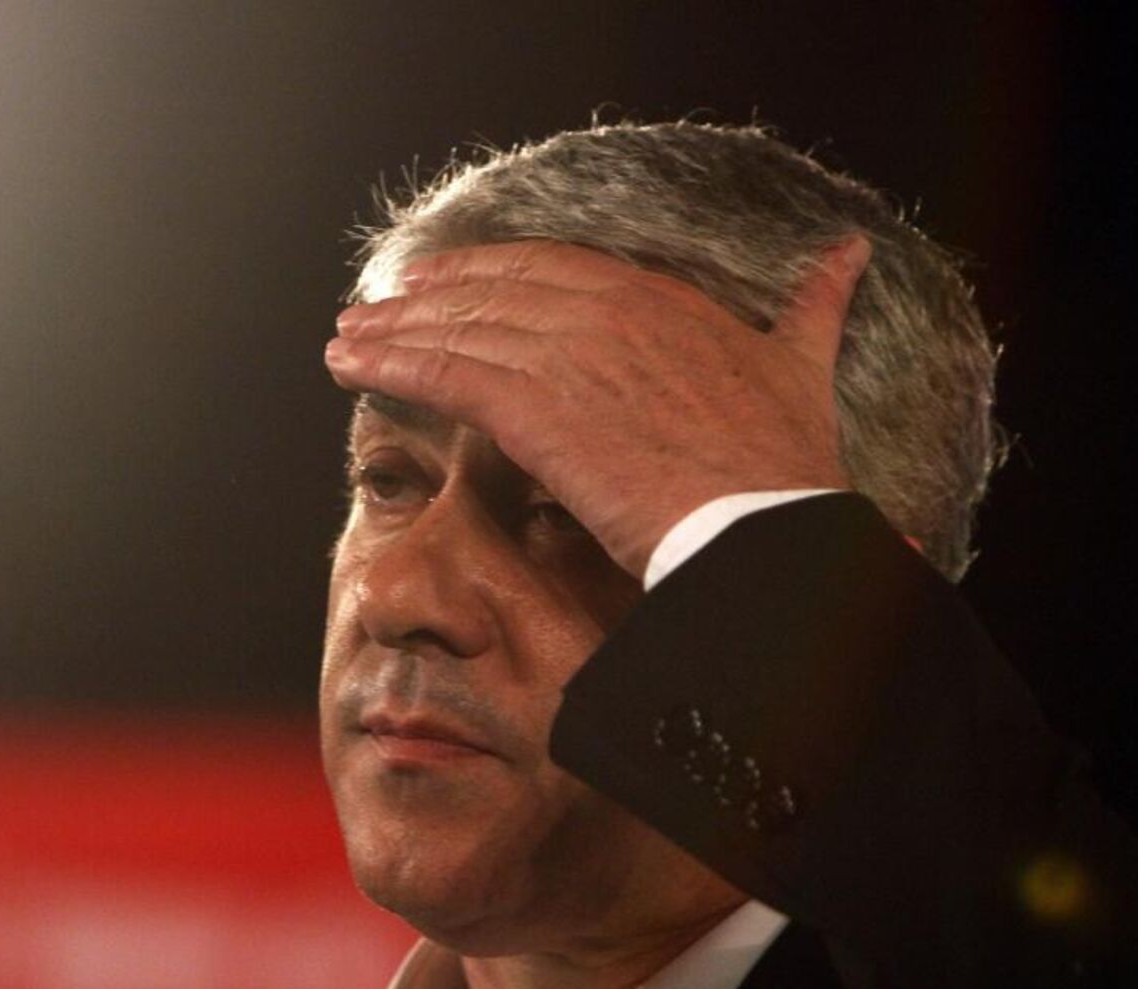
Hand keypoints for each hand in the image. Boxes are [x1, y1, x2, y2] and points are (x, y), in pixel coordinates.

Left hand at [324, 238, 871, 578]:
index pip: (550, 267)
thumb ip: (813, 307)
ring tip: (346, 339)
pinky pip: (448, 375)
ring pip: (459, 329)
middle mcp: (605, 314)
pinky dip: (392, 364)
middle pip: (491, 290)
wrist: (764, 524)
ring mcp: (567, 358)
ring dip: (392, 331)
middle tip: (374, 305)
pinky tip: (352, 365)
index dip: (487, 272)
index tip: (443, 279)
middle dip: (426, 297)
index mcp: (657, 300)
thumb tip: (850, 256)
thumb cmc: (784, 460)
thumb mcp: (803, 363)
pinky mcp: (537, 412)